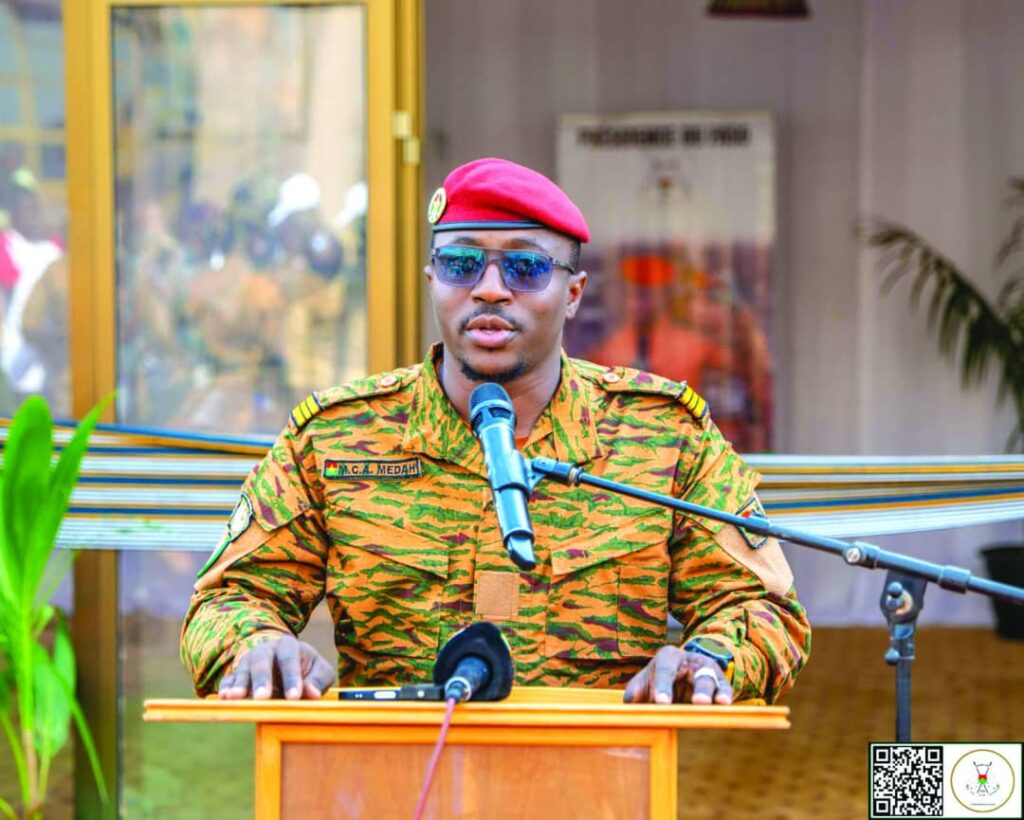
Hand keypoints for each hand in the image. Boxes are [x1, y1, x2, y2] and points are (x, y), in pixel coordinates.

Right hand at [218, 635, 335, 699]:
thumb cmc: (306, 669)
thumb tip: (313, 693)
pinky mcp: (237, 674)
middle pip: (262, 661)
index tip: (294, 697)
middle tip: (262, 697)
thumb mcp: (320, 671)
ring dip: (240, 684)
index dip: (292, 678)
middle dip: (262, 679)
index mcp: (288, 646)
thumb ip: (318, 680)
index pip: (289, 659)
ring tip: (237, 698)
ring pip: (243, 669)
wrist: (284, 664)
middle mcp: (266, 650)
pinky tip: (224, 698)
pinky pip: (229, 679)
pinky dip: (226, 688)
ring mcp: (249, 661)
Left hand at [623, 645, 732, 704]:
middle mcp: (690, 660)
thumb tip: (631, 705)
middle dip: (698, 688)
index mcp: (667, 657)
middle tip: (698, 702)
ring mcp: (707, 670)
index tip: (661, 702)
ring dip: (712, 692)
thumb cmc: (657, 680)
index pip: (665, 670)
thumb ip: (635, 692)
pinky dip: (725, 695)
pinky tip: (725, 704)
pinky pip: (724, 687)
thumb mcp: (644, 683)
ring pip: (711, 679)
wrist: (682, 672)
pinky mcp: (720, 681)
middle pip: (694, 673)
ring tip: (714, 703)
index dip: (663, 686)